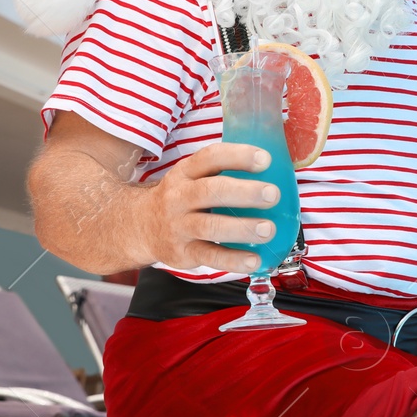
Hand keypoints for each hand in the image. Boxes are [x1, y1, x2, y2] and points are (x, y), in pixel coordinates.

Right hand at [137, 142, 282, 273]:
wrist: (140, 227)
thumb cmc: (182, 199)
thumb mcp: (192, 178)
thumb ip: (223, 174)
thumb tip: (276, 173)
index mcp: (186, 172)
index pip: (210, 157)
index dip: (238, 156)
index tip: (265, 159)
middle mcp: (179, 196)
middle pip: (211, 191)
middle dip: (244, 192)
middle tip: (273, 195)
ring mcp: (179, 226)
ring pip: (210, 225)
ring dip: (242, 228)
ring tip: (268, 229)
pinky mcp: (182, 252)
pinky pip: (209, 256)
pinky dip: (233, 260)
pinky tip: (255, 260)